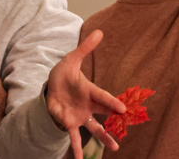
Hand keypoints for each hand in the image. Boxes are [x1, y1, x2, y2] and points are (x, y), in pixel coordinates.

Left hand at [46, 30, 126, 158]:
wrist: (51, 87)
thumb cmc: (64, 73)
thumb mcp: (71, 59)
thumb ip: (85, 48)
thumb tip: (99, 31)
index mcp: (90, 91)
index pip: (103, 97)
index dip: (112, 102)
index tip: (123, 108)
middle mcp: (89, 106)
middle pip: (104, 114)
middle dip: (115, 120)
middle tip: (127, 127)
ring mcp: (81, 116)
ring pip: (95, 129)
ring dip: (104, 138)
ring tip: (115, 148)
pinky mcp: (70, 124)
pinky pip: (74, 138)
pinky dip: (77, 149)